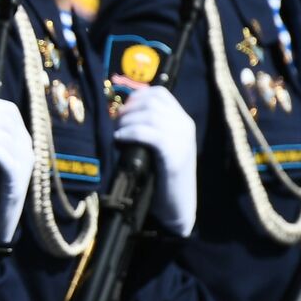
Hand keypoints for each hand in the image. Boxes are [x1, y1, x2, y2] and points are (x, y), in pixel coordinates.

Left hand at [113, 86, 196, 235]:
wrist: (176, 206)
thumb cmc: (160, 177)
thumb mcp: (156, 146)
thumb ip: (147, 128)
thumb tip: (120, 113)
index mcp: (183, 120)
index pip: (159, 93)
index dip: (136, 97)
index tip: (122, 110)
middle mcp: (185, 125)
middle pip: (151, 102)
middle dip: (128, 110)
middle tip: (115, 124)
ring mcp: (182, 140)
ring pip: (149, 115)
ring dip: (126, 122)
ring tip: (117, 134)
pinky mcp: (175, 155)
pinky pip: (149, 133)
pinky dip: (130, 133)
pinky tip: (119, 140)